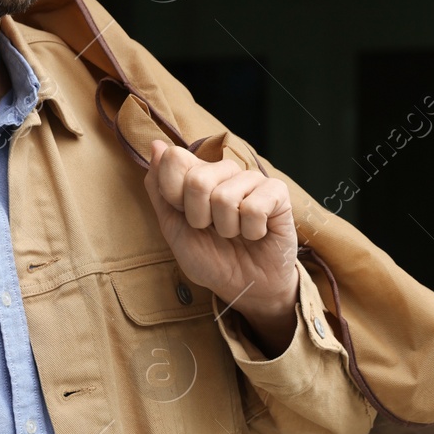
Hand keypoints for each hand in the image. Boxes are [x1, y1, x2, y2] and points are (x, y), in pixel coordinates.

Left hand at [142, 139, 298, 348]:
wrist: (243, 287)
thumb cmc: (210, 258)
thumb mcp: (173, 228)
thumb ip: (159, 189)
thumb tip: (157, 146)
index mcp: (196, 175)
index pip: (174, 158)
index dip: (173, 194)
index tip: (184, 216)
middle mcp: (224, 172)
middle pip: (198, 179)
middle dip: (199, 217)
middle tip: (211, 229)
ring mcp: (252, 180)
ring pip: (225, 197)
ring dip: (226, 228)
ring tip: (235, 234)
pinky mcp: (277, 192)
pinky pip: (254, 207)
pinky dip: (251, 230)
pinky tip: (255, 233)